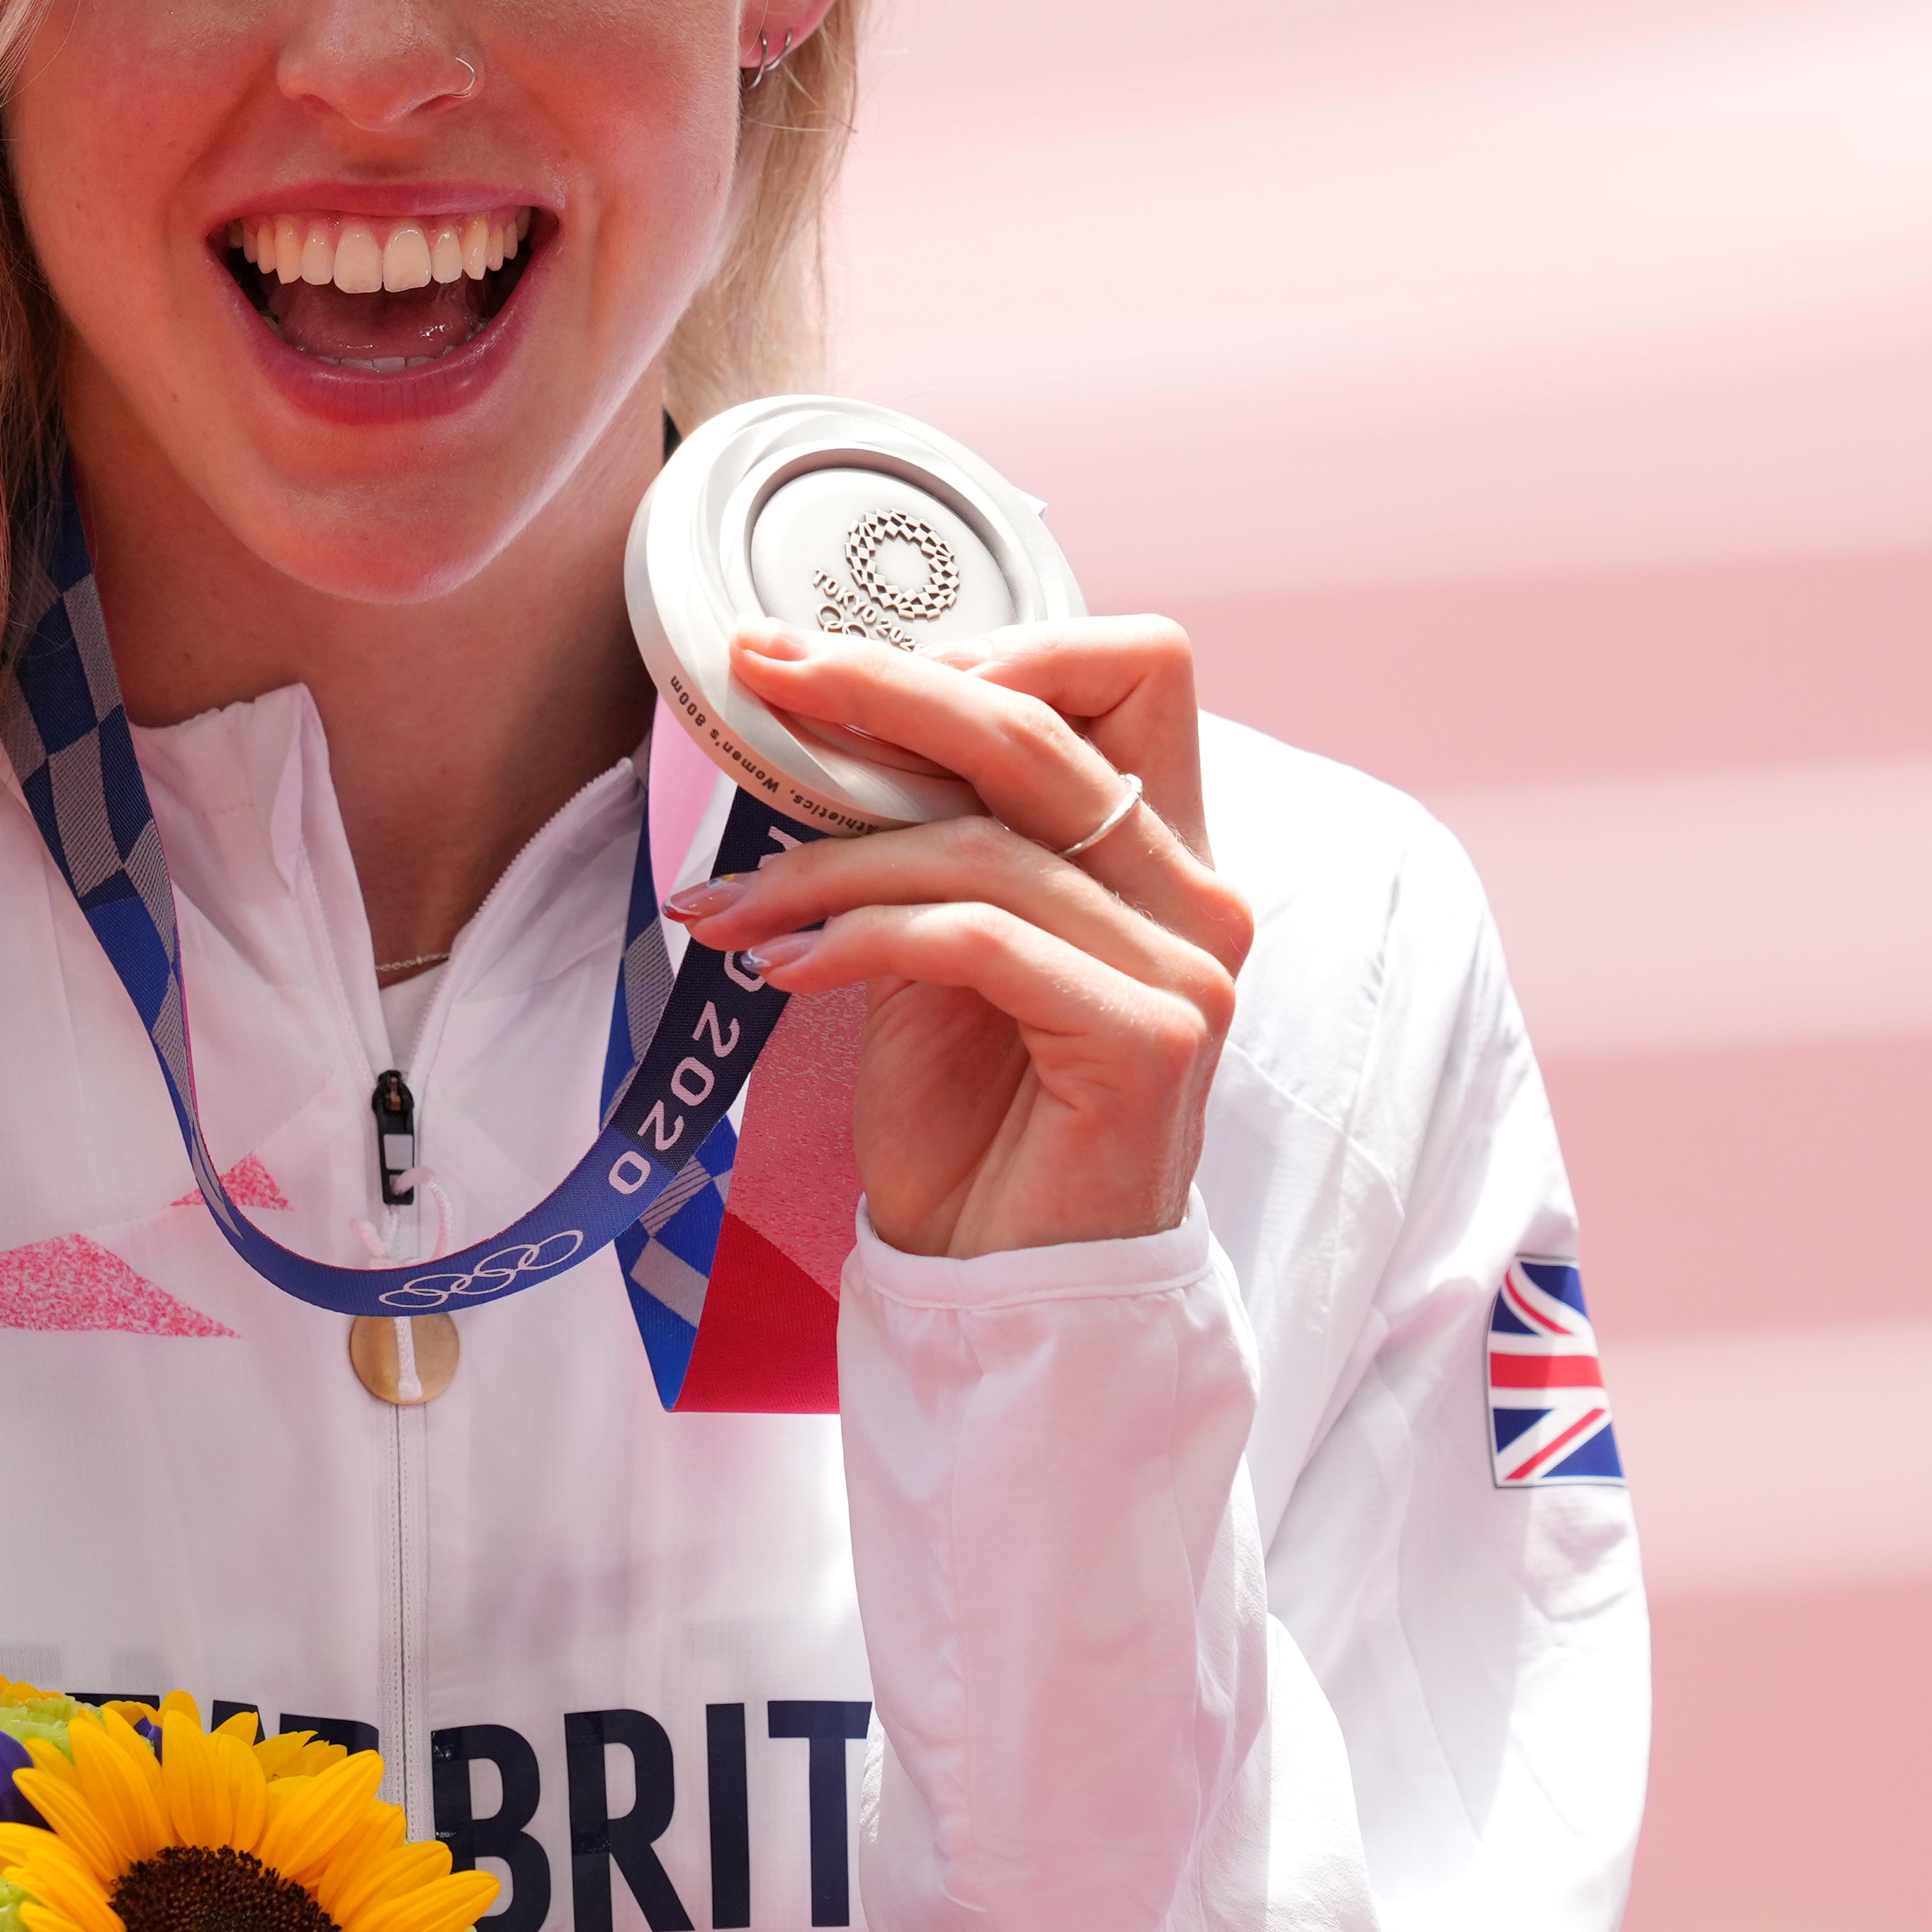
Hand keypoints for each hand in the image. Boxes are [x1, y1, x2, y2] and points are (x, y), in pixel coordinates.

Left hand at [664, 619, 1254, 1262]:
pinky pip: (981, 940)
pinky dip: (863, 939)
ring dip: (828, 862)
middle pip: (1043, 727)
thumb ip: (925, 842)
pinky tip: (789, 970)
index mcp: (1161, 851)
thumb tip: (818, 724)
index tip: (848, 664)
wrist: (1007, 1289)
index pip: (1131, 669)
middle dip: (883, 688)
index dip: (998, 642)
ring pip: (986, 843)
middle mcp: (1196, 892)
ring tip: (735, 905)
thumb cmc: (972, 1125)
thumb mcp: (936, 950)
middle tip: (761, 674)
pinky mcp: (1149, 1039)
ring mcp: (1189, 967)